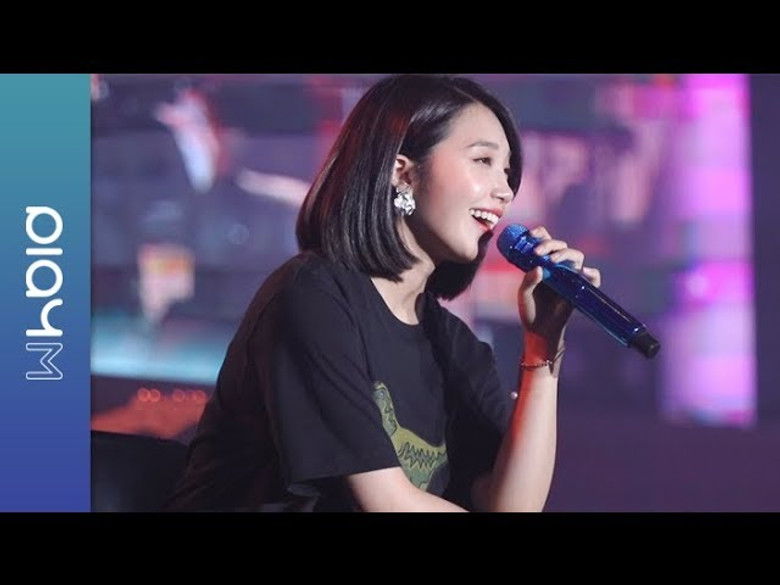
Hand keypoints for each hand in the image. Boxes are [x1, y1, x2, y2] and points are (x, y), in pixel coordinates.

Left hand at [517, 226, 601, 346]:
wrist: (538, 329)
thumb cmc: (530, 308)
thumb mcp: (524, 293)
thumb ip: (529, 280)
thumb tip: (539, 268)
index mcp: (543, 263)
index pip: (545, 240)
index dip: (540, 234)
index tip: (531, 234)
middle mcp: (557, 266)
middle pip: (560, 245)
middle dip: (549, 244)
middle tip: (537, 252)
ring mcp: (569, 276)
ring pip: (575, 256)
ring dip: (564, 254)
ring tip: (551, 261)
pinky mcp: (578, 288)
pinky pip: (592, 279)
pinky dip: (593, 274)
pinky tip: (586, 272)